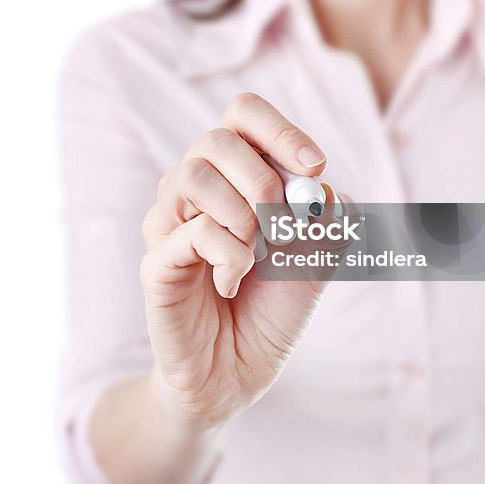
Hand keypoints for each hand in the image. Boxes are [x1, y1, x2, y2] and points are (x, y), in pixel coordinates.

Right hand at [140, 92, 355, 431]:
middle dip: (263, 180)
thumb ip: (327, 211)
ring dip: (243, 215)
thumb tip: (315, 185)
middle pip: (216, 139)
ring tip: (258, 254)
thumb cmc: (276, 302)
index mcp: (236, 172)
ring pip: (192, 175)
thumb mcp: (321, 252)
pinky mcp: (157, 262)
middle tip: (283, 227)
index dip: (281, 131)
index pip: (244, 113)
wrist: (243, 370)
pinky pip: (190, 231)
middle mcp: (196, 187)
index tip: (316, 168)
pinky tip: (235, 281)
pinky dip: (229, 254)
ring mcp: (170, 222)